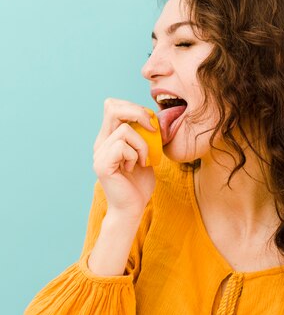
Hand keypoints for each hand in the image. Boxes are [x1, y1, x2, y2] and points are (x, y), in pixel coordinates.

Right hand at [93, 98, 157, 218]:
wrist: (133, 209)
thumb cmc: (139, 184)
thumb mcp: (145, 154)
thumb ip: (143, 136)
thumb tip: (152, 117)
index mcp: (109, 138)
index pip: (113, 106)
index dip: (132, 107)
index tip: (150, 123)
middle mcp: (101, 143)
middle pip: (112, 107)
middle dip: (138, 113)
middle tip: (152, 129)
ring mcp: (99, 153)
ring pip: (124, 129)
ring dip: (141, 144)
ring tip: (143, 160)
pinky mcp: (102, 164)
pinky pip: (122, 146)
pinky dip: (135, 155)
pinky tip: (134, 168)